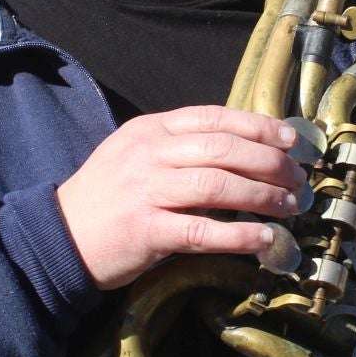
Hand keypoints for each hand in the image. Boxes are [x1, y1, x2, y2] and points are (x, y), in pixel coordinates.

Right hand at [57, 105, 305, 290]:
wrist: (59, 236)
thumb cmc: (108, 198)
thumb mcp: (137, 156)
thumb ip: (181, 149)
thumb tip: (245, 153)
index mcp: (151, 130)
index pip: (215, 118)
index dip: (259, 127)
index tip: (291, 141)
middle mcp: (149, 154)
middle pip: (223, 149)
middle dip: (269, 163)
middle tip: (296, 180)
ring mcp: (146, 191)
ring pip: (218, 185)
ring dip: (262, 197)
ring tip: (287, 207)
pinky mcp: (145, 230)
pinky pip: (202, 231)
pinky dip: (238, 235)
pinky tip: (264, 238)